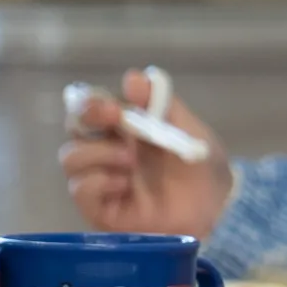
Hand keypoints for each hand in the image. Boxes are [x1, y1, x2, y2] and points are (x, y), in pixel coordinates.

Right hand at [61, 69, 231, 238]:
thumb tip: (133, 77)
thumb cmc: (200, 165)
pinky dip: (100, 182)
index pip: (90, 106)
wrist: (216, 205)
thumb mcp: (186, 129)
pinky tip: (125, 185)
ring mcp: (101, 180)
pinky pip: (80, 189)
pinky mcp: (100, 209)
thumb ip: (161, 103)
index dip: (91, 101)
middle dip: (88, 118)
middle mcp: (106, 151)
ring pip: (71, 157)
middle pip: (74, 127)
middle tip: (115, 119)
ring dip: (99, 153)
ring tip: (131, 161)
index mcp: (124, 128)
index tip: (112, 105)